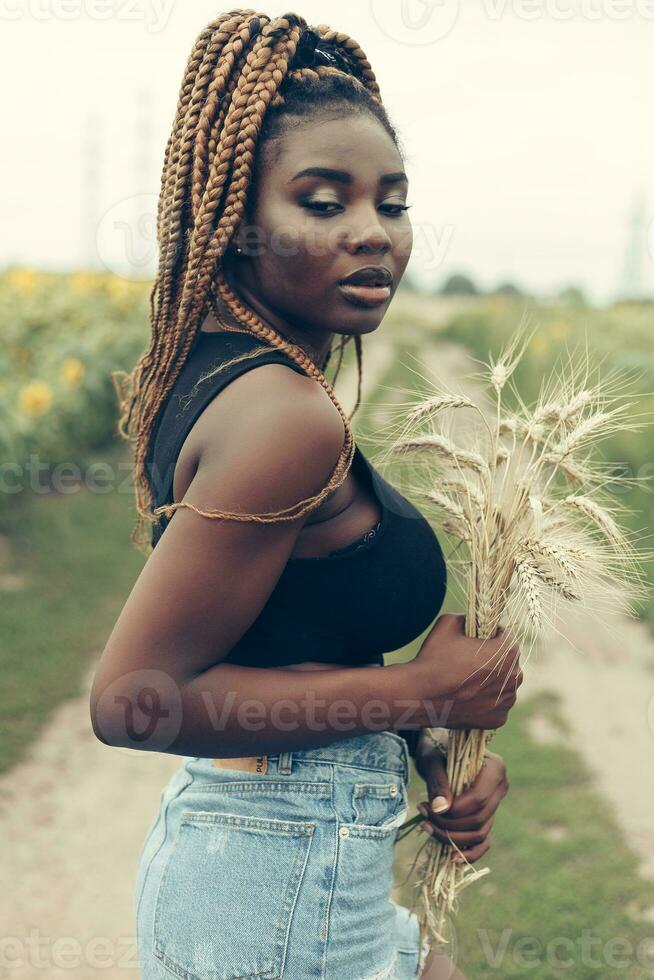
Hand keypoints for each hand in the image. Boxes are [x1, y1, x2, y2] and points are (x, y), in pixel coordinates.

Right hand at [411, 613, 522, 730]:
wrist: (419, 696)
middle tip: (470, 661)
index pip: (506, 637)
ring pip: (505, 686)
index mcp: (507, 652)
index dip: (490, 635)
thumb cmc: (434, 658)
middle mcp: (514, 677)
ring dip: (493, 681)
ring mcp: (507, 701)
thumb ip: (467, 617)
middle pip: (509, 663)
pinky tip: (468, 697)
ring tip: (468, 681)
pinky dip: (487, 702)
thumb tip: (471, 620)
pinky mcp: (498, 719)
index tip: (476, 639)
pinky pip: (497, 705)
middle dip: (495, 660)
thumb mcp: (448, 622)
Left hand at [415, 743, 508, 864]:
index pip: (478, 800)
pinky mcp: (487, 817)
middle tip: (422, 815)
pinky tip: (452, 859)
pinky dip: (470, 853)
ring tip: (426, 825)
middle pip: (478, 819)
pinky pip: (483, 842)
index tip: (426, 807)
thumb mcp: (433, 761)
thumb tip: (441, 809)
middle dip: (447, 824)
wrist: (439, 749)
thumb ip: (438, 783)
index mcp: (496, 768)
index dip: (453, 811)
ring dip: (451, 837)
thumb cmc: (437, 750)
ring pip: (479, 833)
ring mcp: (496, 805)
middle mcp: (501, 788)